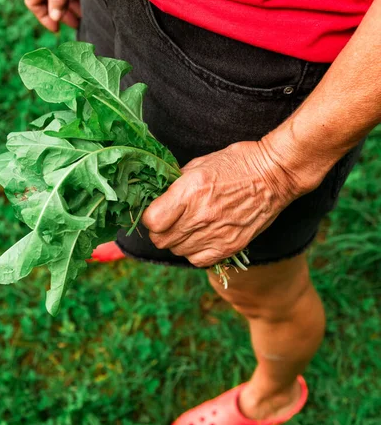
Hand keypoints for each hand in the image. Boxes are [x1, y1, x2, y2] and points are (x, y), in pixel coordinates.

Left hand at [142, 141, 304, 267]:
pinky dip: (194, 252)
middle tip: (170, 221)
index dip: (151, 217)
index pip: (152, 221)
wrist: (274, 175)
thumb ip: (176, 186)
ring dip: (178, 242)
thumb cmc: (237, 163)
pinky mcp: (230, 246)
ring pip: (178, 252)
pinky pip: (198, 260)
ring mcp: (216, 234)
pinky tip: (201, 238)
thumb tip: (161, 200)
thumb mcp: (199, 164)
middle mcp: (200, 216)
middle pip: (161, 240)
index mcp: (189, 192)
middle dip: (161, 231)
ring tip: (189, 227)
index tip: (157, 211)